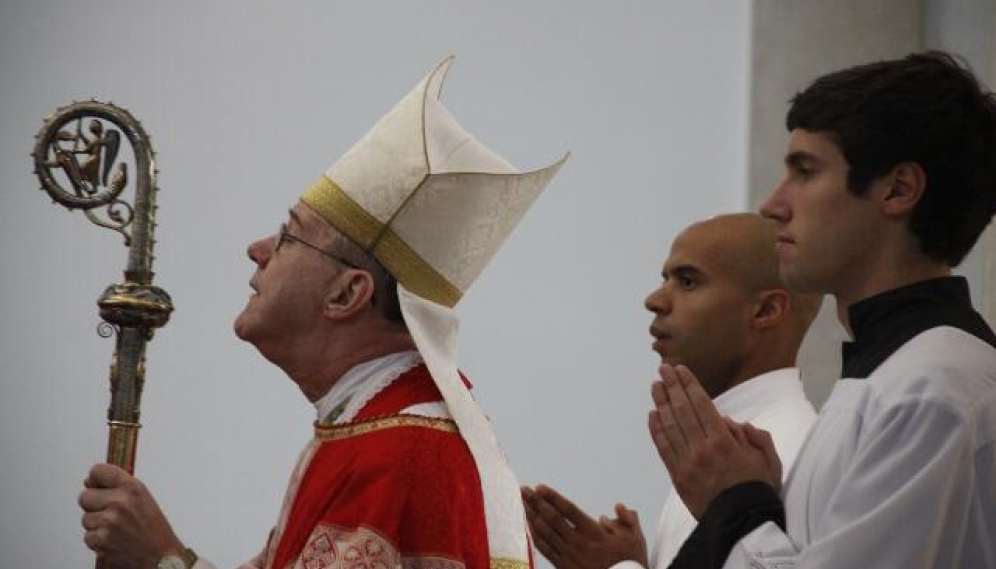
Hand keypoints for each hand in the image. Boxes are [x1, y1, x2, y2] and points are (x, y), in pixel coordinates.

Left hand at [78, 464, 183, 568]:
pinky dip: (97, 540)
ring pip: (85, 519)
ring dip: (96, 525)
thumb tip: (88, 482)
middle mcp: (120, 501)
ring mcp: (109, 521)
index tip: (99, 487)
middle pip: (84, 496)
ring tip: (116, 529)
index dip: (95, 480)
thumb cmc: (153, 529)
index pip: (97, 471)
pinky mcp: (101, 539)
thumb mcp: (142, 498)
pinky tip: (113, 540)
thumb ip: (117, 486)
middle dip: (94, 506)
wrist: (160, 556)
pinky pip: (87, 536)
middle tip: (111, 514)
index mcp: (132, 487)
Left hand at [522, 485, 646, 568]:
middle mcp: (578, 544)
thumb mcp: (635, 539)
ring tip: (522, 503)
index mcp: (594, 534)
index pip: (569, 510)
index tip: (540, 487)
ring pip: (544, 533)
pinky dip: (534, 535)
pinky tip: (529, 524)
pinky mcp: (563, 567)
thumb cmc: (629, 563)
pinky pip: (544, 549)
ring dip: (531, 516)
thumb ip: (627, 520)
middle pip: (551, 519)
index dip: (553, 497)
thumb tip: (617, 506)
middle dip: (535, 503)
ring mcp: (569, 557)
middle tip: (524, 490)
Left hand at [648, 364, 780, 518]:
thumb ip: (755, 436)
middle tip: (663, 370)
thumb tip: (731, 422)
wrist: (742, 524)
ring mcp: (686, 463)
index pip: (701, 404)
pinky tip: (652, 415)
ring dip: (660, 403)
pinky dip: (655, 430)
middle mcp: (701, 449)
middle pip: (681, 411)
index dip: (689, 384)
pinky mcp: (677, 477)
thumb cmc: (758, 490)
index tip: (680, 369)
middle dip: (671, 387)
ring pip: (669, 426)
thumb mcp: (769, 461)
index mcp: (724, 442)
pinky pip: (663, 449)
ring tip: (655, 386)